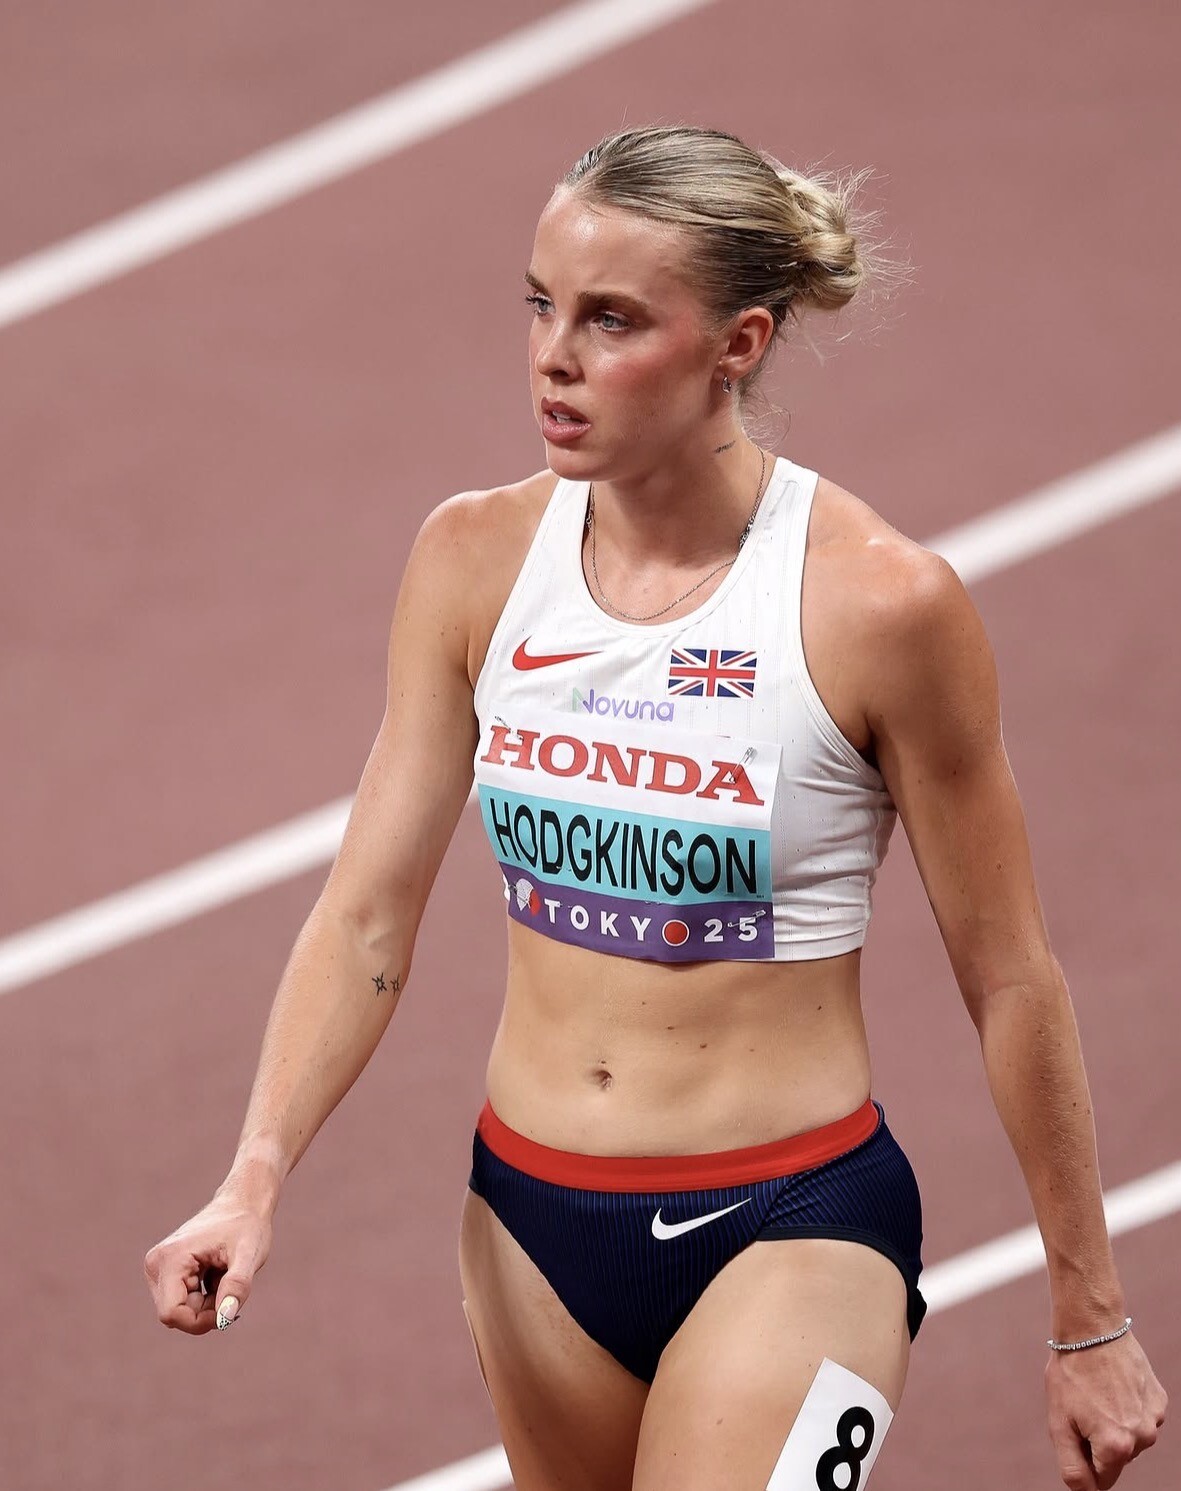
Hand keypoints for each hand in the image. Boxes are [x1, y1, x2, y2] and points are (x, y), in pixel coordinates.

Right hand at [144, 1185, 272, 1334]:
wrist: (243, 1203)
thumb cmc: (247, 1226)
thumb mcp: (249, 1254)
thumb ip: (237, 1286)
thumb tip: (225, 1319)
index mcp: (171, 1259)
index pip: (172, 1313)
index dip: (201, 1321)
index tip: (228, 1308)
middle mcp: (156, 1264)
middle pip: (175, 1315)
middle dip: (206, 1311)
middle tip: (230, 1286)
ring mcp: (158, 1267)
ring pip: (179, 1310)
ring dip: (206, 1304)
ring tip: (225, 1276)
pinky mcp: (165, 1271)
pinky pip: (181, 1302)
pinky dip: (204, 1297)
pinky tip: (217, 1273)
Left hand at [1046, 1332, 1166, 1488]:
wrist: (1092, 1329)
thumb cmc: (1071, 1374)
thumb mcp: (1059, 1423)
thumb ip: (1072, 1466)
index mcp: (1117, 1447)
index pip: (1102, 1480)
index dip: (1084, 1460)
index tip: (1076, 1435)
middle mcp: (1142, 1438)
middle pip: (1116, 1458)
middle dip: (1098, 1441)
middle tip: (1082, 1407)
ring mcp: (1154, 1419)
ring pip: (1130, 1437)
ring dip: (1114, 1423)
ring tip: (1097, 1394)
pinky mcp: (1160, 1401)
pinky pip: (1141, 1417)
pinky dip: (1127, 1407)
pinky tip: (1113, 1386)